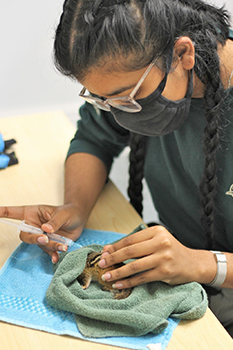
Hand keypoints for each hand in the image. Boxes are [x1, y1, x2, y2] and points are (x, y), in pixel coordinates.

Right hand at [0, 204, 85, 262]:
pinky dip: (53, 255)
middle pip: (25, 235)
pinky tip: (57, 257)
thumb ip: (54, 222)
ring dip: (50, 247)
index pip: (15, 212)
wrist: (79, 220)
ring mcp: (41, 235)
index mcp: (33, 213)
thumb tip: (45, 229)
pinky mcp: (49, 244)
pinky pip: (47, 252)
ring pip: (39, 245)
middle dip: (34, 239)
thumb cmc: (69, 212)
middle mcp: (35, 225)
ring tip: (63, 246)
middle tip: (45, 239)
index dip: (4, 212)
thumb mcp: (63, 214)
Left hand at [98, 225, 215, 288]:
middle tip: (101, 264)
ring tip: (106, 276)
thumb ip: (137, 244)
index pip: (130, 239)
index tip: (104, 252)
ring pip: (134, 266)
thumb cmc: (171, 251)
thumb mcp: (157, 241)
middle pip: (130, 251)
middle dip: (112, 258)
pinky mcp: (165, 272)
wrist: (193, 263)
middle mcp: (161, 242)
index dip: (115, 247)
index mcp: (157, 231)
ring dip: (117, 272)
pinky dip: (128, 282)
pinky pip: (142, 278)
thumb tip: (110, 249)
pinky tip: (119, 285)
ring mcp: (163, 257)